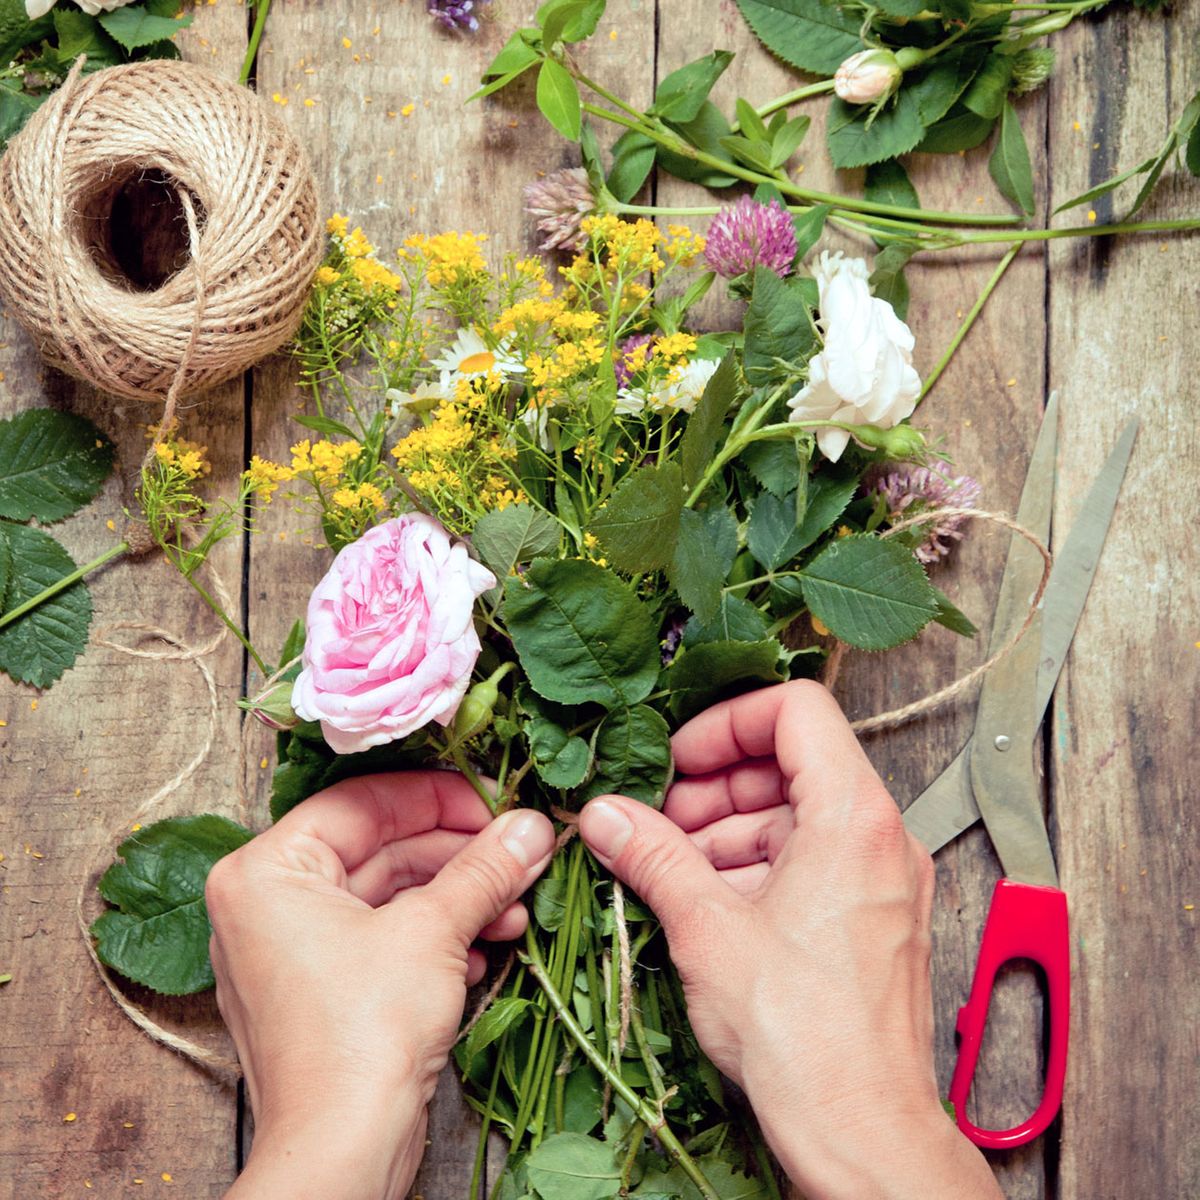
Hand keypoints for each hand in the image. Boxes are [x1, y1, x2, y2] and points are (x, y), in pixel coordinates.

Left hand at [207, 771, 554, 1199]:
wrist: (342, 1152)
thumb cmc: (362, 1034)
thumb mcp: (433, 930)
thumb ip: (484, 867)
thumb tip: (532, 826)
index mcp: (266, 871)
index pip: (363, 802)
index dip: (439, 797)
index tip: (498, 802)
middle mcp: (267, 905)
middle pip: (380, 850)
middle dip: (460, 856)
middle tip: (521, 851)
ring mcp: (293, 953)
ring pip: (388, 898)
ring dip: (459, 898)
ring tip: (517, 904)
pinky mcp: (323, 995)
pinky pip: (383, 941)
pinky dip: (437, 938)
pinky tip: (490, 942)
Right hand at [579, 682, 1000, 1199]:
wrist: (861, 1130)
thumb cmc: (806, 1037)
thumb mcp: (706, 929)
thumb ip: (652, 856)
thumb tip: (607, 816)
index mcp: (854, 816)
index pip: (795, 709)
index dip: (725, 724)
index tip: (678, 759)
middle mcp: (881, 837)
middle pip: (792, 761)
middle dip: (715, 784)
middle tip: (659, 818)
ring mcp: (882, 878)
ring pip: (797, 814)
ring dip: (727, 829)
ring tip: (671, 865)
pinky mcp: (873, 917)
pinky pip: (811, 860)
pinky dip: (755, 865)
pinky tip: (706, 900)